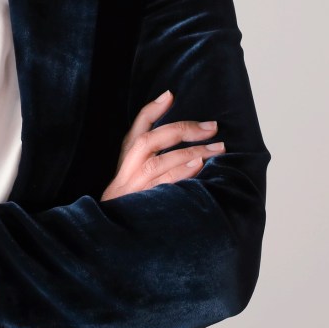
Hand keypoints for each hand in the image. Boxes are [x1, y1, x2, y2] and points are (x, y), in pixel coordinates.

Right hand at [100, 90, 223, 200]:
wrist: (111, 232)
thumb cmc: (131, 200)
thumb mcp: (135, 173)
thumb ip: (153, 153)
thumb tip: (180, 130)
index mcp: (126, 158)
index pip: (137, 127)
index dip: (152, 109)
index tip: (171, 95)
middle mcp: (128, 169)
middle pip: (149, 140)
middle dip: (182, 130)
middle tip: (211, 126)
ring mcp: (134, 187)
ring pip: (160, 163)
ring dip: (190, 152)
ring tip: (216, 148)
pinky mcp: (142, 204)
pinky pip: (164, 186)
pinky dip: (181, 174)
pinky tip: (199, 167)